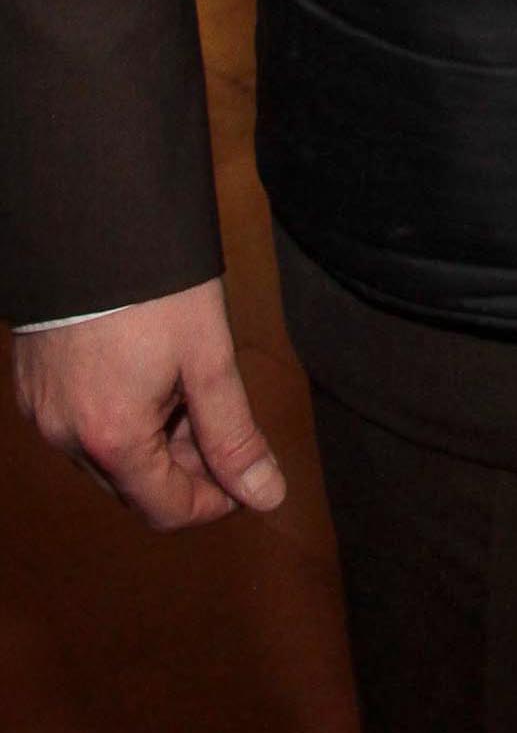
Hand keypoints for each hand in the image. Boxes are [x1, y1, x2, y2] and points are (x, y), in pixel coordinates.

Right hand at [12, 277, 285, 529]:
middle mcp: (65, 437)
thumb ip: (235, 435)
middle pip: (135, 485)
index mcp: (111, 438)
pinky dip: (120, 417)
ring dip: (154, 442)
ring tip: (189, 385)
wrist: (90, 222)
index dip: (213, 502)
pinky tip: (150, 374)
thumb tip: (267, 496)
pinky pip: (81, 425)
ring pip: (107, 456)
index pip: (165, 510)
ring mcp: (43, 412)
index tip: (245, 474)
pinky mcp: (33, 386)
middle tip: (223, 420)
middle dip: (186, 467)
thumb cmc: (155, 287)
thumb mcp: (209, 359)